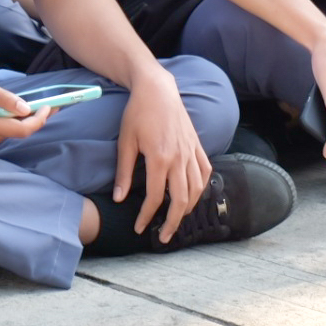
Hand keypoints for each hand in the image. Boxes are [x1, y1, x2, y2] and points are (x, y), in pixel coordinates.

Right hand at [0, 71, 50, 150]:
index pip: (22, 130)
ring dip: (20, 121)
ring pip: (7, 134)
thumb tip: (26, 108)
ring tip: (32, 105)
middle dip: (34, 119)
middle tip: (49, 104)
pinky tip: (10, 111)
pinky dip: (7, 124)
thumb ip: (2, 98)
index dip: (40, 119)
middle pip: (16, 134)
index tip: (50, 106)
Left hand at [113, 69, 210, 242]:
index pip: (156, 197)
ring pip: (197, 189)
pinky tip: (194, 194)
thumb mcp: (125, 142)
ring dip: (188, 208)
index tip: (139, 228)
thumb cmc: (137, 113)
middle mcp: (180, 158)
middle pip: (181, 199)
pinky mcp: (197, 145)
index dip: (147, 216)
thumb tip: (120, 198)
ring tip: (177, 219)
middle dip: (172, 222)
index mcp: (160, 158)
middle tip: (164, 237)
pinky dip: (201, 187)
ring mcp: (191, 152)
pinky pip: (205, 171)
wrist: (157, 89)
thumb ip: (124, 173)